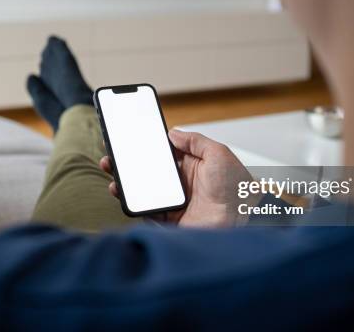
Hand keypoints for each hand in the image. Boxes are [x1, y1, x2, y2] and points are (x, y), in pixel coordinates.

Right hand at [99, 130, 253, 227]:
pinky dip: (131, 202)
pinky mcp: (169, 219)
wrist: (242, 220)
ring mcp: (173, 201)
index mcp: (191, 165)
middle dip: (128, 162)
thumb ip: (195, 141)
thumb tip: (172, 132)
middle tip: (111, 153)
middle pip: (147, 170)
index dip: (145, 145)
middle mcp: (180, 182)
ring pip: (142, 189)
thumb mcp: (219, 154)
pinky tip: (121, 192)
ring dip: (124, 180)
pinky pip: (146, 209)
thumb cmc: (237, 188)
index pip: (162, 152)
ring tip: (112, 170)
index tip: (127, 137)